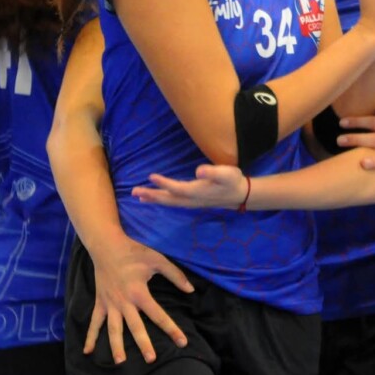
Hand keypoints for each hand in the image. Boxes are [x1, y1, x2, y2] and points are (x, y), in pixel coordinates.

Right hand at [85, 234, 192, 363]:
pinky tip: (87, 351)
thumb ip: (175, 275)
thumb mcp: (158, 260)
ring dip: (116, 346)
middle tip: (151, 359)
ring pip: (113, 329)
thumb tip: (191, 290)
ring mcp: (110, 304)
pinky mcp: (100, 302)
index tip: (182, 342)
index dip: (171, 329)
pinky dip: (90, 336)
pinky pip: (94, 322)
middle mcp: (124, 302)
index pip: (158, 315)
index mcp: (139, 293)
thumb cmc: (134, 252)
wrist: (107, 246)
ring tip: (120, 362)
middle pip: (135, 327)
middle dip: (143, 344)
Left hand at [132, 164, 247, 208]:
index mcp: (197, 191)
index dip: (164, 183)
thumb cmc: (232, 181)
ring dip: (154, 199)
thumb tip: (199, 171)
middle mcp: (192, 199)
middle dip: (152, 195)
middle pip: (168, 199)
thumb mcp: (226, 173)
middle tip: (135, 191)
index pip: (177, 188)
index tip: (150, 177)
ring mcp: (191, 202)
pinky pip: (173, 202)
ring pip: (169, 202)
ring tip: (139, 196)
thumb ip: (212, 172)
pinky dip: (162, 201)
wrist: (240, 194)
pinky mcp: (192, 201)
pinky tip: (156, 199)